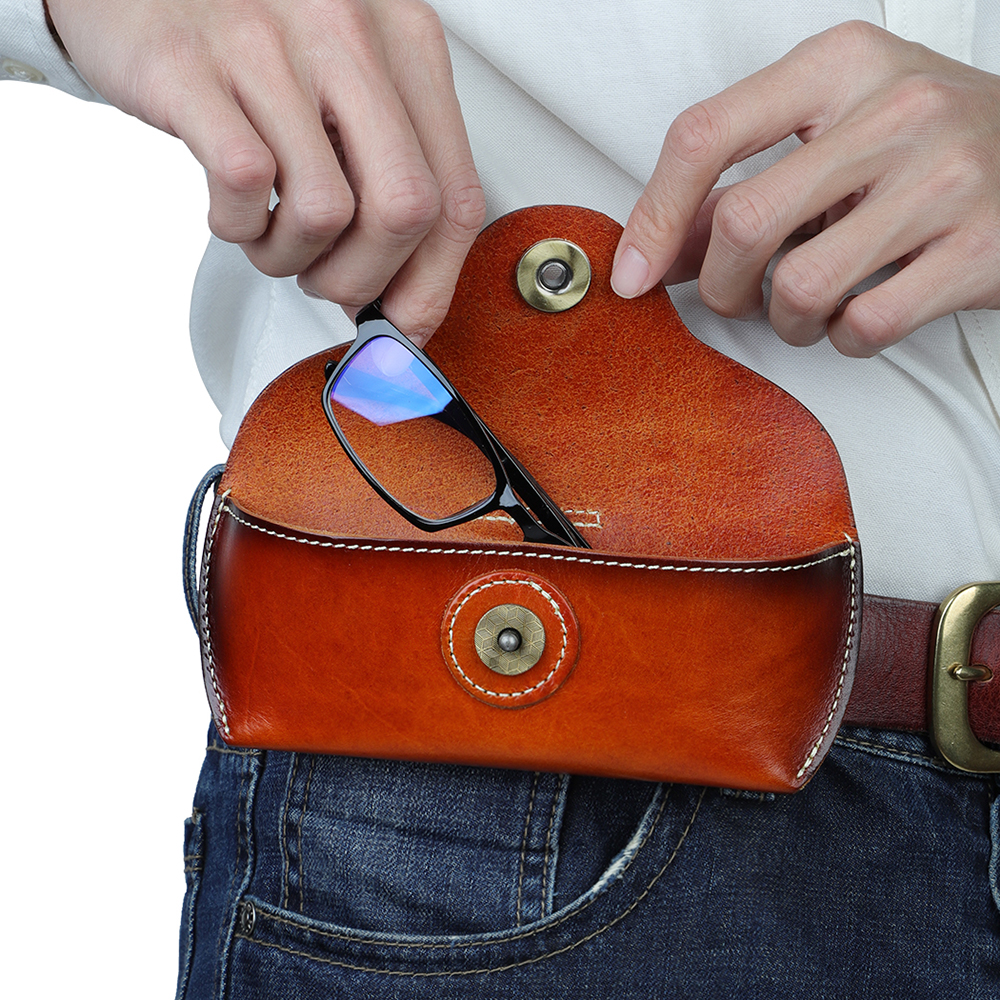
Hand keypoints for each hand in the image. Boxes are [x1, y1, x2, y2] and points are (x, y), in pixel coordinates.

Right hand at [46, 0, 484, 342]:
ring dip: (290, 258)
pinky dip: (237, 226)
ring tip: (268, 234)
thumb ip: (389, 179)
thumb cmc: (250, 42)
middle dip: (364, 279)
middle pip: (406, 211)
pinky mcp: (192, 64)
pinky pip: (244, 184)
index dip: (432, 283)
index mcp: (406, 42)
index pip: (457, 196)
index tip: (402, 320)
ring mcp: (271, 44)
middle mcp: (349, 33)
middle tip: (327, 280)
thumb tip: (403, 302)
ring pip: (324, 211)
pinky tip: (232, 209)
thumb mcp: (346, 90)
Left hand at [611, 21, 999, 355]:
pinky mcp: (979, 250)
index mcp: (839, 66)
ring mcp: (945, 178)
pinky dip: (842, 340)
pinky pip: (863, 326)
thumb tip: (655, 256)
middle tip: (739, 296)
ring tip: (809, 304)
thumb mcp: (829, 138)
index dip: (653, 216)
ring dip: (786, 321)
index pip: (706, 134)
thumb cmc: (922, 145)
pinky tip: (857, 314)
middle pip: (743, 223)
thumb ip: (738, 191)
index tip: (633, 274)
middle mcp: (896, 110)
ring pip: (800, 286)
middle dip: (722, 286)